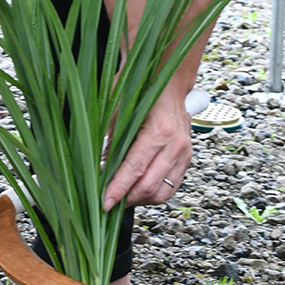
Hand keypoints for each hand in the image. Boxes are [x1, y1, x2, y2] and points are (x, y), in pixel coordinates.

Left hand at [104, 89, 193, 209]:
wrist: (169, 82)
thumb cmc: (142, 89)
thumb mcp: (118, 108)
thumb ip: (109, 139)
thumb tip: (97, 168)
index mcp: (159, 130)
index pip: (135, 169)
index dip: (118, 189)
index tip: (105, 202)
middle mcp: (175, 144)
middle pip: (149, 186)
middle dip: (127, 199)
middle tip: (109, 202)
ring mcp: (184, 152)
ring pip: (162, 192)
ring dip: (141, 200)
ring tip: (123, 198)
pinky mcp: (187, 158)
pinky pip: (172, 187)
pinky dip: (154, 194)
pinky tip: (139, 190)